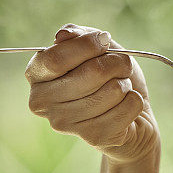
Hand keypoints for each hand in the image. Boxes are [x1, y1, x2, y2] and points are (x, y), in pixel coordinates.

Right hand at [25, 24, 159, 163]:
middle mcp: (43, 102)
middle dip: (117, 63)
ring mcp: (65, 123)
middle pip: (90, 73)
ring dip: (125, 84)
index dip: (86, 45)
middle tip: (123, 65)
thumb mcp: (95, 48)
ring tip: (120, 89)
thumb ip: (78, 35)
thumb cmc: (109, 76)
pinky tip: (126, 106)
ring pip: (113, 90)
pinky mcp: (92, 137)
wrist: (130, 115)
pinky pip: (128, 106)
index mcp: (37, 75)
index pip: (56, 58)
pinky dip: (136, 101)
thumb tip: (63, 35)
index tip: (105, 40)